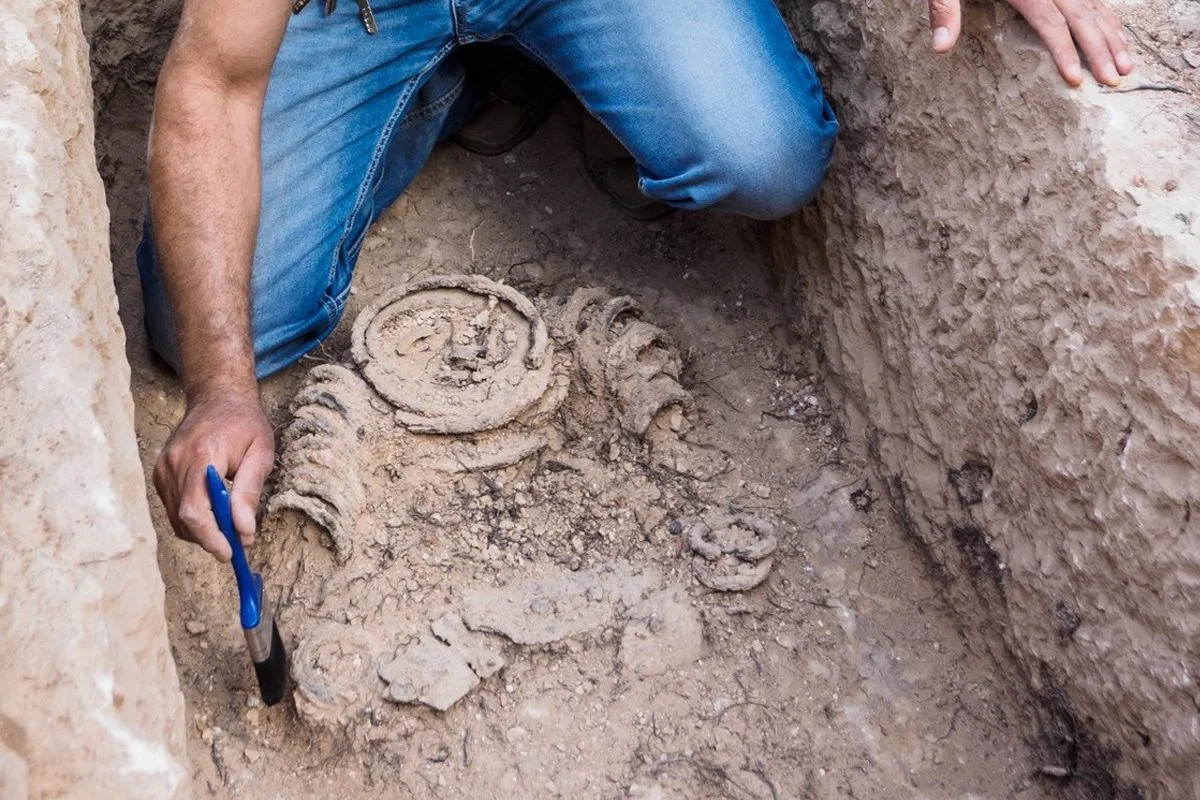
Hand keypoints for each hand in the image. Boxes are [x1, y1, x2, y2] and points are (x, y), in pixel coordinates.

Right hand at [153, 393, 274, 560]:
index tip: (229, 553)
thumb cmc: (245, 423)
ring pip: (177, 518)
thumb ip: (249, 492)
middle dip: (212, 537)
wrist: (218, 397)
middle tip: (240, 541)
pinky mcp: (160, 473)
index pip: (195, 509)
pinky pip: (174, 508)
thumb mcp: (261, 454)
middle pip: (184, 519)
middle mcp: (174, 463)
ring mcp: (162, 468)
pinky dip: (193, 518)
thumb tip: (244, 530)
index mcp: (201, 455)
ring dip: (203, 530)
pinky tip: (214, 509)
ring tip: (231, 522)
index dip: (210, 537)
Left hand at [929, 0, 1133, 85]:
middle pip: (1080, 15)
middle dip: (1100, 48)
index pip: (1049, 22)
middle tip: (1116, 78)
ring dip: (1111, 33)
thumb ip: (945, 10)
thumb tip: (942, 48)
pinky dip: (1105, 14)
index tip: (1076, 79)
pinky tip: (1116, 32)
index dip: (1064, 51)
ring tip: (1127, 63)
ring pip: (1092, 4)